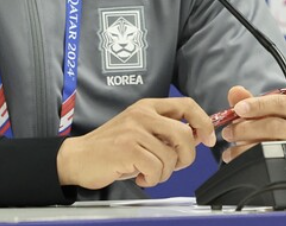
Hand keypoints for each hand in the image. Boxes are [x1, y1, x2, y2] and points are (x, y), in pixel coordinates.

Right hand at [56, 97, 215, 189]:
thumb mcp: (140, 130)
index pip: (187, 105)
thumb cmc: (112, 148)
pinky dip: (152, 179)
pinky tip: (139, 176)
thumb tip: (197, 138)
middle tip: (176, 166)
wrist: (77, 158)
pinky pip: (156, 169)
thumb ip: (165, 131)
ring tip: (148, 172)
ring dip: (164, 173)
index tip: (208, 139)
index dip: (203, 122)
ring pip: (171, 156)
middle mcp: (142, 114)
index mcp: (148, 106)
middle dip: (187, 156)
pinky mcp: (127, 149)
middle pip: (185, 134)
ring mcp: (134, 131)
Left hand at [220, 85, 285, 162]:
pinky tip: (233, 157)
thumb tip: (235, 91)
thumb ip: (248, 101)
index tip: (239, 108)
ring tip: (228, 148)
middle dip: (246, 128)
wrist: (283, 147)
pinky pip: (263, 162)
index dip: (258, 105)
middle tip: (228, 132)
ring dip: (242, 147)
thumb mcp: (261, 112)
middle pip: (273, 127)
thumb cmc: (271, 125)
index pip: (280, 104)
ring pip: (268, 147)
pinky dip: (244, 158)